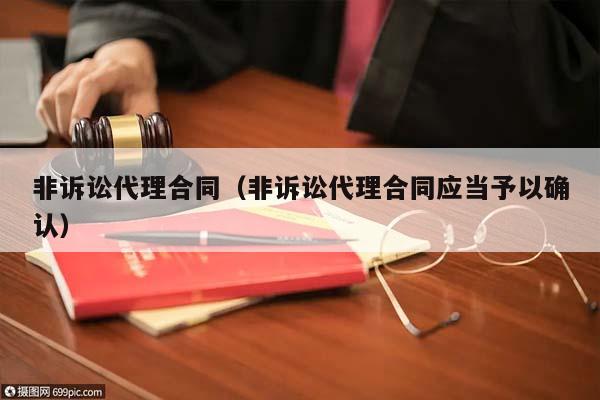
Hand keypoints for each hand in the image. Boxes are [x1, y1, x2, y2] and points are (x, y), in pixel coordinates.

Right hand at [36, 38, 158, 141]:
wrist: (129, 69)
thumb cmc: (137, 89)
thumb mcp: (147, 105)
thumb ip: (138, 124)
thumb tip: (128, 145)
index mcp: (112, 71)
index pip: (89, 85)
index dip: (80, 108)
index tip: (77, 131)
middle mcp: (88, 67)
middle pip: (65, 92)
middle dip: (66, 123)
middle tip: (77, 143)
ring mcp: (71, 71)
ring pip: (50, 96)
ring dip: (56, 123)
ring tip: (70, 139)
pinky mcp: (60, 79)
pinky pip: (44, 100)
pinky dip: (49, 120)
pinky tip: (62, 130)